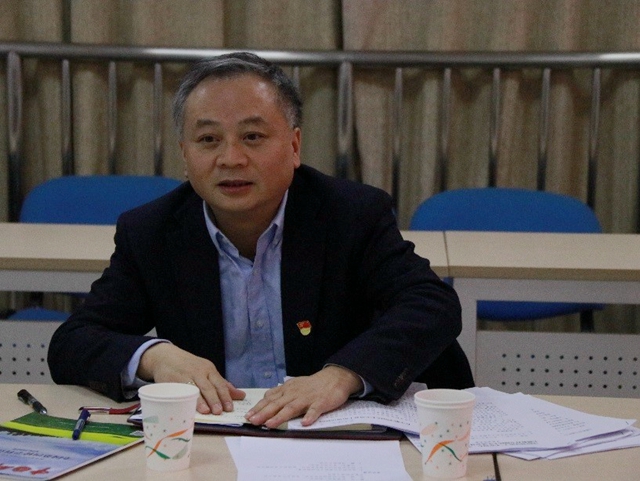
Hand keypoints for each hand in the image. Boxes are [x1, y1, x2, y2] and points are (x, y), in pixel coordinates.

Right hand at [138, 343, 244, 414]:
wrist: (166, 357)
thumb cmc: (190, 367)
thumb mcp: (207, 371)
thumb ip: (222, 384)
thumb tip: (241, 395)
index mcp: (209, 369)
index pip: (220, 384)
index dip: (225, 396)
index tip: (230, 408)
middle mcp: (199, 372)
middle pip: (209, 387)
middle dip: (215, 399)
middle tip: (220, 411)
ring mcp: (186, 376)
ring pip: (195, 389)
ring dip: (201, 400)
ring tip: (207, 411)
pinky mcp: (173, 381)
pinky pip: (181, 390)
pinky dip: (186, 398)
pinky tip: (188, 406)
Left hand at [245, 365, 362, 428]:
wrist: (334, 378)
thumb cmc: (312, 385)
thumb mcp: (293, 385)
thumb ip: (280, 392)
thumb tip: (265, 398)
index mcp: (288, 390)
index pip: (270, 399)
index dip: (259, 408)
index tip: (248, 416)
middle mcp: (295, 393)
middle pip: (277, 404)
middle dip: (264, 413)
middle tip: (253, 421)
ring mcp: (308, 398)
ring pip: (292, 408)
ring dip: (280, 416)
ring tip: (270, 424)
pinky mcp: (321, 403)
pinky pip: (315, 410)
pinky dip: (310, 416)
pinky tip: (305, 423)